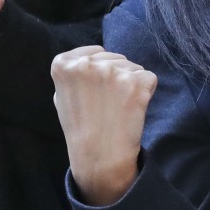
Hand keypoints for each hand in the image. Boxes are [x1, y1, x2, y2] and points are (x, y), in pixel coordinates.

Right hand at [51, 46, 156, 204]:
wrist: (99, 157)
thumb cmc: (80, 128)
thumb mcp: (61, 95)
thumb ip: (73, 73)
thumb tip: (89, 58)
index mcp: (63, 64)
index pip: (95, 52)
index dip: (99, 73)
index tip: (93, 93)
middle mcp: (85, 64)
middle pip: (114, 58)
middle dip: (115, 77)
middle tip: (107, 104)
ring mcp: (111, 72)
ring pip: (132, 67)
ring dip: (130, 84)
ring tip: (118, 108)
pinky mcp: (135, 82)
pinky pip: (148, 78)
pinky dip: (145, 92)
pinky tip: (131, 109)